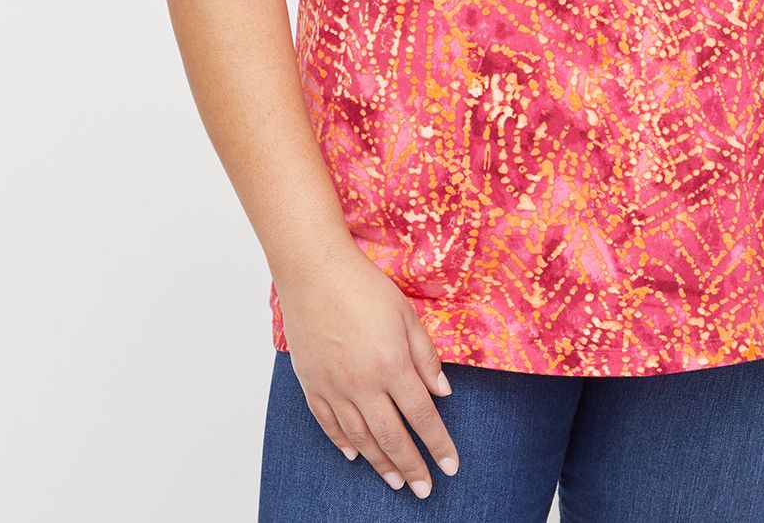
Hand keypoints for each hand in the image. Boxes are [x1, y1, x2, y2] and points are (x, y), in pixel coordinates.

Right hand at [275, 241, 460, 496]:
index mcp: (392, 365)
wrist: (314, 272)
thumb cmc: (364, 286)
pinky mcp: (312, 383)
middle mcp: (363, 384)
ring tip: (394, 481)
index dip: (438, 444)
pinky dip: (341, 442)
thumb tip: (443, 392)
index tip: (451, 466)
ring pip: (360, 437)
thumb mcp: (406, 314)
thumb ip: (425, 356)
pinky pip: (328, 423)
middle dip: (411, 466)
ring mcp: (334, 387)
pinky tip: (353, 455)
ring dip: (380, 462)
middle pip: (392, 437)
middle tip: (424, 490)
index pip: (422, 416)